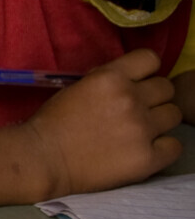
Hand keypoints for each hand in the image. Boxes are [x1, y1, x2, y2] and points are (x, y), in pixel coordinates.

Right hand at [25, 48, 182, 196]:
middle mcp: (130, 99)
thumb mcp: (77, 87)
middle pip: (166, 88)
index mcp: (110, 78)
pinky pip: (175, 146)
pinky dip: (163, 148)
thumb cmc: (53, 122)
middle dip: (153, 97)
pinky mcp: (148, 158)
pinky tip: (145, 150)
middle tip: (135, 111)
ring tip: (139, 132)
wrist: (43, 159)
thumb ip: (106, 80)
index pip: (150, 59)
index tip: (136, 83)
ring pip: (174, 115)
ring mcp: (142, 129)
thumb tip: (128, 80)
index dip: (145, 72)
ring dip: (159, 121)